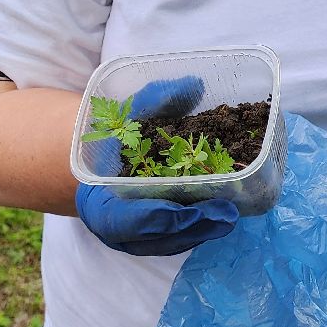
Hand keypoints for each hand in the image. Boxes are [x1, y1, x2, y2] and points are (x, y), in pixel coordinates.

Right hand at [75, 75, 239, 255]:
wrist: (103, 157)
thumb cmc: (116, 132)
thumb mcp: (130, 112)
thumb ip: (157, 99)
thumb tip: (194, 84)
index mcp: (95, 200)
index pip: (120, 220)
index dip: (152, 217)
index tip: (183, 210)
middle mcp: (112, 228)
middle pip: (151, 236)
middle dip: (189, 226)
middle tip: (225, 212)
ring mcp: (132, 239)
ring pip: (168, 242)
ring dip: (200, 231)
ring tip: (231, 215)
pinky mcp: (152, 238)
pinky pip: (176, 240)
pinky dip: (198, 230)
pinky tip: (223, 217)